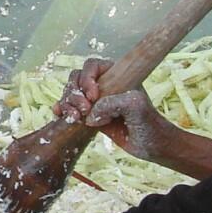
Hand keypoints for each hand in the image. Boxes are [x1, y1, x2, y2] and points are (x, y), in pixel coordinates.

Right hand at [53, 58, 176, 162]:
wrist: (151, 146)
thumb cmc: (149, 123)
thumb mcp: (135, 106)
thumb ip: (113, 103)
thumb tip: (91, 113)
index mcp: (116, 76)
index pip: (92, 66)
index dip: (87, 78)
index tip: (94, 96)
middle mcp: (103, 86)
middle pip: (76, 79)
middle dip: (75, 93)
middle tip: (85, 110)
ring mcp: (94, 102)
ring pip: (70, 94)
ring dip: (67, 103)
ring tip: (76, 118)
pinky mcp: (89, 117)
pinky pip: (69, 109)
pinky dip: (62, 110)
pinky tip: (60, 115)